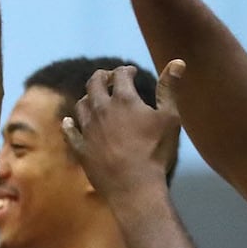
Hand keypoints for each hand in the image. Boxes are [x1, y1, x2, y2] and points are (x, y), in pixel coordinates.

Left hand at [62, 60, 183, 198]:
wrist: (134, 186)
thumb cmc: (156, 151)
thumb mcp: (169, 118)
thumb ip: (169, 88)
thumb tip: (177, 61)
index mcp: (123, 99)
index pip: (120, 75)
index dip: (126, 70)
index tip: (131, 72)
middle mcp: (101, 109)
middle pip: (94, 84)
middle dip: (102, 77)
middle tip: (108, 77)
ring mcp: (87, 129)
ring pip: (81, 105)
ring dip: (88, 98)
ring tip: (94, 98)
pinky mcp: (80, 148)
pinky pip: (70, 132)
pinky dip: (70, 124)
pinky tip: (70, 122)